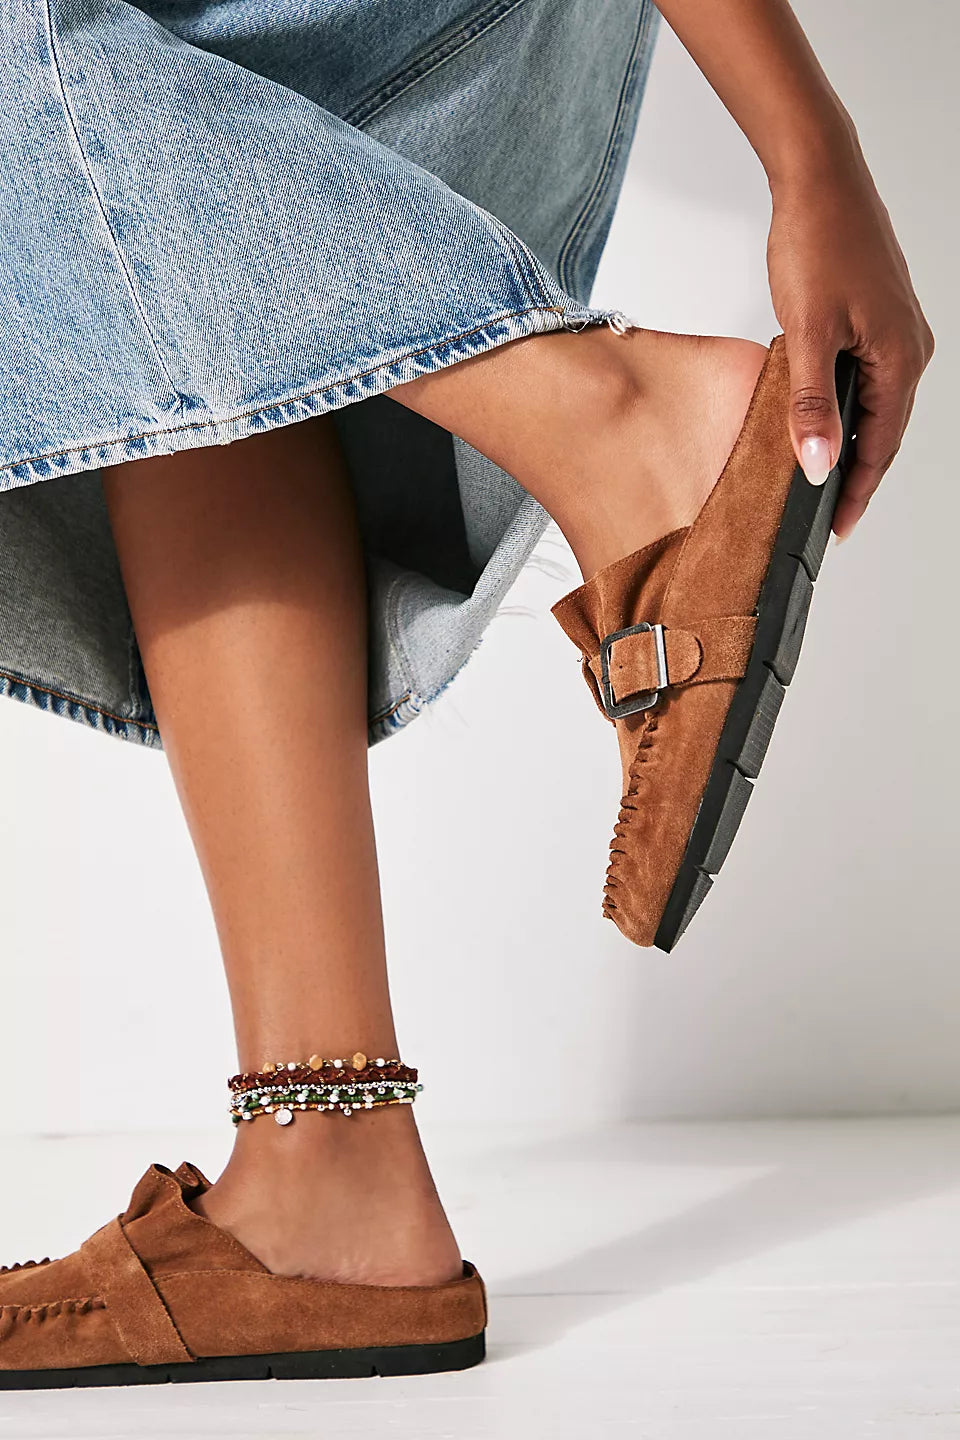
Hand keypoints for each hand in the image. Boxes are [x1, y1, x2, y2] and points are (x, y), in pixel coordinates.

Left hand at [766, 151, 933, 538]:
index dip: (857, 492)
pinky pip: (871, 378)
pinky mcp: (880, 316)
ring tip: (826, 479)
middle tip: (828, 516)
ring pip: (878, 405)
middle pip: (885, 431)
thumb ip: (812, 405)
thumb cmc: (817, 242)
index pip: (881, 446)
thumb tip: (819, 464)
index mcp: (900, 359)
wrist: (819, 179)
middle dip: (858, 475)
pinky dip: (852, 408)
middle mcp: (910, 348)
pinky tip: (828, 420)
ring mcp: (898, 331)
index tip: (837, 528)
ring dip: (855, 442)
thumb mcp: (806, 333)